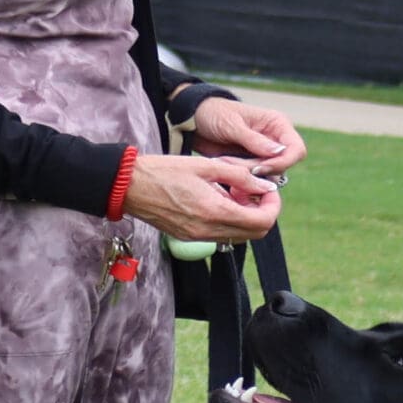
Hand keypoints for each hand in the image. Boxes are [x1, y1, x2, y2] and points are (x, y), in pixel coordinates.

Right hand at [122, 155, 280, 243]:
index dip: (273, 206)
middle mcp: (208, 230)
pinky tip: (219, 199)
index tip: (268, 190)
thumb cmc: (164, 170)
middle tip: (254, 190)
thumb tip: (265, 185)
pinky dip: (229, 220)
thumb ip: (240, 176)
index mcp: (215, 211)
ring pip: (239, 235)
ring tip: (234, 192)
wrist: (130, 187)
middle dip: (262, 212)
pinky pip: (221, 235)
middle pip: (255, 233)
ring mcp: (198, 237)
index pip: (262, 221)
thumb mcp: (207, 166)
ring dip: (245, 216)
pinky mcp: (189, 237)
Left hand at [189, 98, 306, 174]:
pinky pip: (253, 178)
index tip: (258, 168)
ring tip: (222, 160)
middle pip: (281, 166)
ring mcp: (264, 153)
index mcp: (277, 124)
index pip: (296, 150)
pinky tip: (223, 163)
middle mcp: (275, 139)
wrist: (194, 120)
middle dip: (257, 169)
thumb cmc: (214, 114)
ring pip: (267, 175)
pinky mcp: (251, 164)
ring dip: (245, 172)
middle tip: (230, 162)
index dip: (282, 163)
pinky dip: (239, 175)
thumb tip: (281, 152)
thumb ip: (255, 140)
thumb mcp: (232, 125)